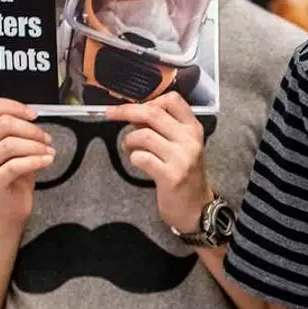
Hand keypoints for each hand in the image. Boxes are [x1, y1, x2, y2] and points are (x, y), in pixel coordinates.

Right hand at [0, 98, 54, 232]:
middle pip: (4, 124)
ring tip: (49, 152)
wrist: (7, 208)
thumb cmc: (13, 176)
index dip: (15, 106)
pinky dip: (36, 160)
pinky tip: (48, 160)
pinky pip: (16, 165)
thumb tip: (34, 117)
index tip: (35, 115)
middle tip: (47, 139)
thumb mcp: (15, 148)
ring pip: (11, 144)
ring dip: (36, 145)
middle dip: (32, 129)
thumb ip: (18, 131)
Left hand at [107, 92, 210, 234]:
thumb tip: (134, 113)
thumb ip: (162, 129)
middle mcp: (190, 140)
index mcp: (193, 129)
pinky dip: (133, 158)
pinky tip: (138, 163)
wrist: (197, 208)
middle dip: (125, 111)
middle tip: (110, 114)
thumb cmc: (185, 175)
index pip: (172, 100)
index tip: (135, 108)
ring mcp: (182, 158)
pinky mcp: (171, 176)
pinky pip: (141, 158)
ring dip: (129, 140)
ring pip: (143, 135)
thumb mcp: (181, 147)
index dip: (149, 100)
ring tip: (130, 149)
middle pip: (153, 114)